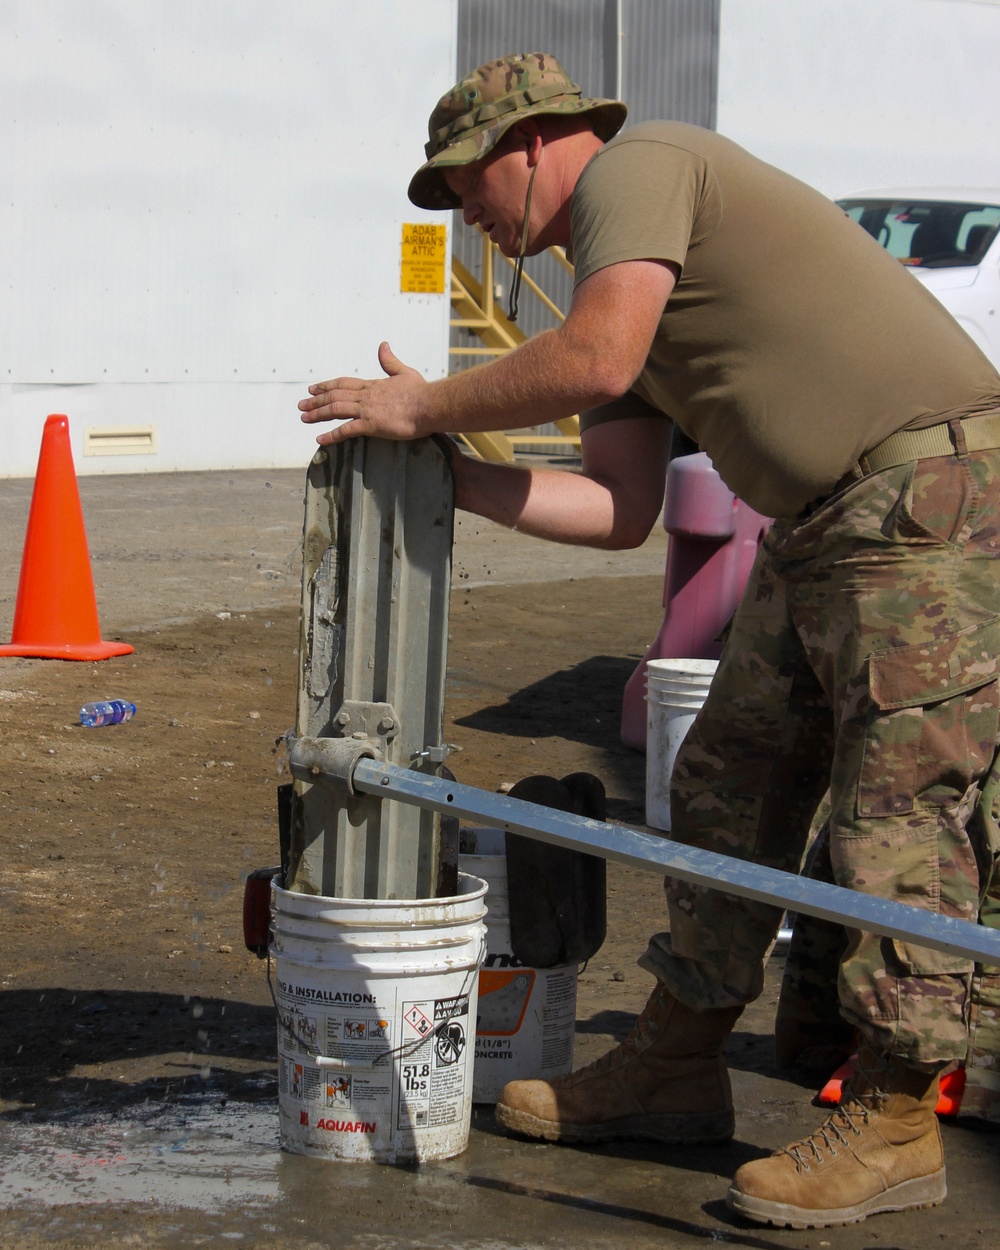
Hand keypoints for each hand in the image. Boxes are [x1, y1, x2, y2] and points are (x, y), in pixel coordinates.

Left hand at [298, 342, 430, 444]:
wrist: (429, 405)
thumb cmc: (421, 391)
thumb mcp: (404, 372)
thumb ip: (390, 361)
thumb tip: (383, 345)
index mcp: (373, 385)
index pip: (343, 383)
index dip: (327, 386)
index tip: (313, 388)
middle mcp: (366, 396)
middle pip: (334, 396)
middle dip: (316, 400)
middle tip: (301, 405)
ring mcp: (367, 410)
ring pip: (335, 410)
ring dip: (318, 414)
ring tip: (304, 418)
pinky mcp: (371, 425)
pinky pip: (346, 430)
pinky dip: (331, 436)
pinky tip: (320, 440)